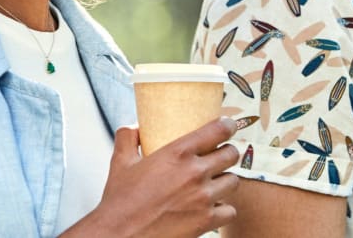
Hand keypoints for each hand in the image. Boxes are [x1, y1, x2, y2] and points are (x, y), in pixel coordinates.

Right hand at [68, 117, 240, 237]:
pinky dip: (223, 210)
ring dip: (225, 181)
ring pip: (233, 181)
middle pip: (231, 154)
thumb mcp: (120, 163)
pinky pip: (230, 210)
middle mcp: (195, 172)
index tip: (228, 127)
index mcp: (178, 153)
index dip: (228, 125)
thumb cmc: (120, 201)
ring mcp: (203, 197)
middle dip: (227, 154)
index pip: (219, 129)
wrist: (119, 236)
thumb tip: (134, 127)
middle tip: (219, 158)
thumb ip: (128, 138)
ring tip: (214, 184)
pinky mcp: (206, 221)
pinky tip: (211, 208)